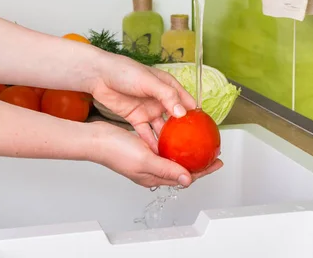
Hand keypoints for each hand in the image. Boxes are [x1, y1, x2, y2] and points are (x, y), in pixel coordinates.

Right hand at [89, 122, 222, 187]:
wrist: (95, 139)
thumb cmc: (115, 151)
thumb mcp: (146, 160)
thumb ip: (168, 169)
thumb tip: (188, 179)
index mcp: (153, 177)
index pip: (185, 177)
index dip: (203, 170)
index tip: (217, 162)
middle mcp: (151, 170)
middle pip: (182, 168)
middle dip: (199, 162)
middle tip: (213, 153)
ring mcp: (146, 160)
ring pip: (173, 158)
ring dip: (187, 152)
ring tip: (199, 143)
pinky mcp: (142, 149)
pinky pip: (163, 148)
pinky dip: (174, 143)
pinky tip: (178, 134)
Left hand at [90, 54, 195, 151]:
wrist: (99, 75)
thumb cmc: (125, 71)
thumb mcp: (149, 81)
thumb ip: (166, 96)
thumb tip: (182, 113)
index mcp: (169, 88)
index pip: (188, 103)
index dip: (196, 117)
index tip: (205, 132)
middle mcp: (161, 101)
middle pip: (177, 120)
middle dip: (185, 133)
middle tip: (193, 148)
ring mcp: (149, 111)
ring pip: (163, 129)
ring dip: (169, 141)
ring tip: (176, 154)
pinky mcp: (136, 119)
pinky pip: (146, 134)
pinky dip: (152, 143)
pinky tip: (157, 154)